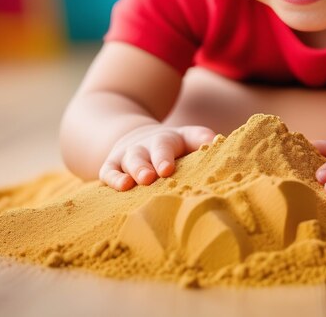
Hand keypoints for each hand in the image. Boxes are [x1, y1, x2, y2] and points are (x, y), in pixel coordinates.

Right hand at [100, 124, 215, 190]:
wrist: (141, 138)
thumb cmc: (173, 146)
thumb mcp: (188, 137)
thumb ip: (201, 139)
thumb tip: (217, 141)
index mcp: (165, 141)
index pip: (164, 146)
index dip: (164, 157)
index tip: (167, 170)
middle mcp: (144, 147)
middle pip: (142, 154)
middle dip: (144, 166)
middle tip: (149, 177)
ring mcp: (127, 156)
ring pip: (125, 163)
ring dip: (130, 172)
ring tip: (132, 184)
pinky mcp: (112, 166)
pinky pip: (108, 172)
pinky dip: (112, 179)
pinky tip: (121, 187)